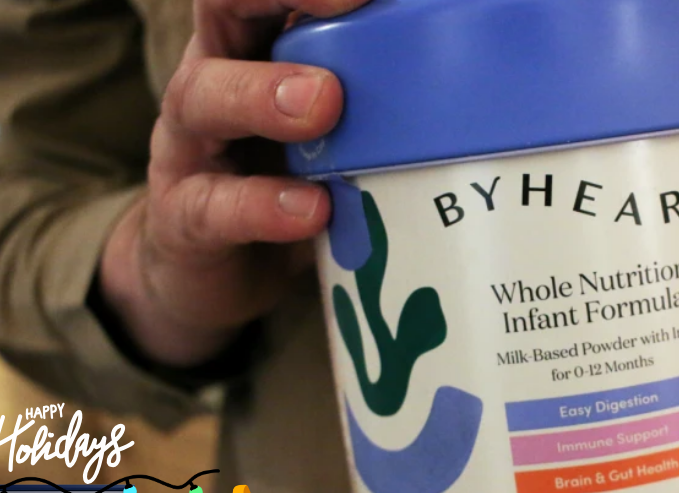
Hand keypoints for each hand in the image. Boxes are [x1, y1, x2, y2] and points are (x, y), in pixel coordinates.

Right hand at [99, 0, 371, 366]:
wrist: (219, 279)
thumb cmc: (294, 188)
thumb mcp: (342, 138)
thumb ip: (387, 105)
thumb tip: (494, 79)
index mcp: (256, 49)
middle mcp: (214, 82)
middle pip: (223, 12)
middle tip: (353, 6)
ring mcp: (189, 150)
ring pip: (204, 100)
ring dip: (262, 95)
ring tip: (322, 105)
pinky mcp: (183, 221)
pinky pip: (211, 207)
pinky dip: (261, 207)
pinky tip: (311, 209)